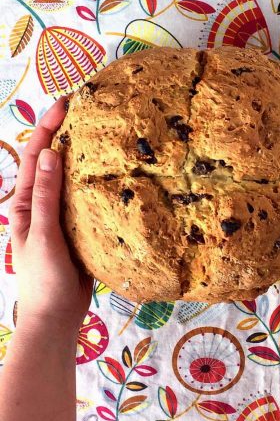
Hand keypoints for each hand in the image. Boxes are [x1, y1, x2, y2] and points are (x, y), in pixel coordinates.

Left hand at [10, 97, 92, 333]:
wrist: (56, 315)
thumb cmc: (43, 278)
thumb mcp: (44, 234)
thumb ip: (47, 196)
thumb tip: (52, 153)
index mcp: (27, 202)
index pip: (35, 157)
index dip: (47, 129)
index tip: (64, 104)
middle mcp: (43, 202)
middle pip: (53, 162)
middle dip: (64, 134)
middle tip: (87, 110)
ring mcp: (62, 213)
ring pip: (72, 178)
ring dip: (82, 155)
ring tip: (103, 133)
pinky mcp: (80, 225)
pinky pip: (87, 198)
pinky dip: (96, 182)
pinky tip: (112, 173)